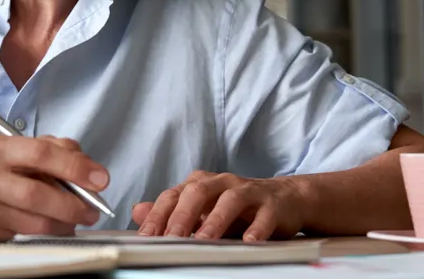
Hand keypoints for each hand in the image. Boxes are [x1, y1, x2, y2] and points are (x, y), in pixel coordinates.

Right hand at [0, 134, 109, 239]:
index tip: (100, 179)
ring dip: (66, 222)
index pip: (41, 154)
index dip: (74, 167)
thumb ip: (63, 152)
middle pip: (35, 194)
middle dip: (71, 204)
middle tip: (93, 210)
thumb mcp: (34, 148)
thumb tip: (92, 174)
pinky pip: (32, 236)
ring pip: (36, 222)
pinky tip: (62, 226)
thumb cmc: (14, 169)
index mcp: (0, 149)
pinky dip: (54, 232)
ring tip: (80, 218)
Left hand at [131, 171, 306, 241]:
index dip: (158, 215)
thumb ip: (171, 211)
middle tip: (171, 238)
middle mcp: (222, 183)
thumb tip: (138, 212)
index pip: (173, 195)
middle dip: (182, 216)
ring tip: (203, 239)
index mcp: (201, 183)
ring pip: (230, 200)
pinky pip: (264, 215)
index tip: (146, 236)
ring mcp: (248, 191)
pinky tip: (249, 241)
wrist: (285, 199)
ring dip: (215, 220)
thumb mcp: (203, 209)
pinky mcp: (272, 204)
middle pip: (197, 192)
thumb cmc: (238, 207)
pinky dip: (256, 228)